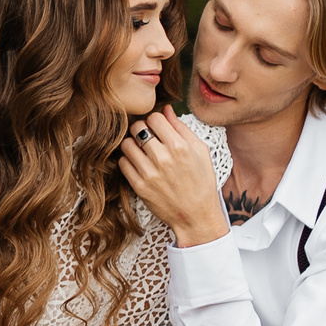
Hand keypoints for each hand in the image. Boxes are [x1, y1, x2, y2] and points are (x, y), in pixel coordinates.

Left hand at [118, 111, 227, 246]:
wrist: (196, 216)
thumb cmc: (202, 182)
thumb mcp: (201, 151)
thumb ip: (182, 128)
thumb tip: (166, 109)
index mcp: (180, 146)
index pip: (154, 117)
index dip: (155, 120)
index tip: (157, 128)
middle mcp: (163, 158)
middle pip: (137, 128)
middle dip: (141, 129)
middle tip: (147, 138)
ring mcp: (149, 173)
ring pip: (126, 144)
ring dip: (133, 145)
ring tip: (141, 151)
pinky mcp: (139, 187)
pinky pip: (122, 163)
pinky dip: (128, 161)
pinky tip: (138, 164)